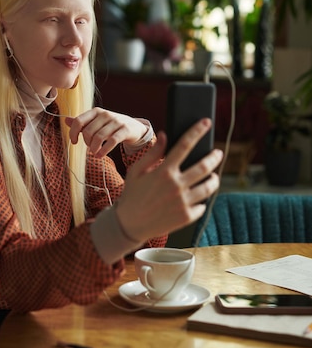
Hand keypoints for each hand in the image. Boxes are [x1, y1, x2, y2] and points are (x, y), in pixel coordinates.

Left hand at [65, 107, 147, 157]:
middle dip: (87, 143)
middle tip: (90, 148)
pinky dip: (104, 151)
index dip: (73, 133)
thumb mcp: (97, 122)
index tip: (74, 141)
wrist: (134, 127)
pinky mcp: (124, 130)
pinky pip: (112, 141)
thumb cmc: (112, 125)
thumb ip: (82, 122)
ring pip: (99, 137)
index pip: (79, 121)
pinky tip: (101, 155)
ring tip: (95, 153)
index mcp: (96, 111)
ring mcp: (116, 121)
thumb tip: (66, 120)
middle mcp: (105, 114)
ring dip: (94, 149)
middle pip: (88, 131)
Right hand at [115, 119, 222, 241]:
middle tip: (218, 153)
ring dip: (214, 179)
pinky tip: (198, 197)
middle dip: (214, 157)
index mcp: (164, 171)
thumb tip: (165, 135)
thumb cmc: (132, 195)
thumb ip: (152, 153)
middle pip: (204, 167)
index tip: (207, 122)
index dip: (197, 131)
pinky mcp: (186, 217)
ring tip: (213, 176)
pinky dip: (202, 200)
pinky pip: (202, 205)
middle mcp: (176, 186)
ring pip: (208, 187)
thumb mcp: (136, 171)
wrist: (129, 225)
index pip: (185, 145)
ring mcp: (183, 202)